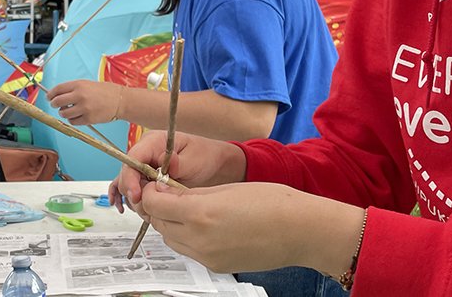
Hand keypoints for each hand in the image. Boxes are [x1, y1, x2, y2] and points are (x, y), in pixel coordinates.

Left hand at [47, 80, 121, 124]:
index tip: (49, 97)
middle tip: (55, 105)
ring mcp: (84, 108)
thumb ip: (73, 89)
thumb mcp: (87, 84)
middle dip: (54, 104)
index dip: (50, 94)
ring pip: (64, 113)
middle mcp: (80, 96)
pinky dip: (72, 120)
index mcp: (79, 84)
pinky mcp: (89, 119)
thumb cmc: (104, 91)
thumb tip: (57, 95)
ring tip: (68, 111)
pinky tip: (77, 116)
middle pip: (57, 102)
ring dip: (63, 113)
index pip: (57, 89)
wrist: (120, 100)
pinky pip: (73, 122)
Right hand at [112, 131, 245, 209]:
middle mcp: (145, 152)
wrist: (214, 165)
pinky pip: (130, 187)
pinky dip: (127, 197)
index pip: (133, 158)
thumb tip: (164, 162)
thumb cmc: (204, 156)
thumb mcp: (194, 158)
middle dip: (132, 192)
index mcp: (154, 141)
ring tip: (145, 211)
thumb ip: (177, 162)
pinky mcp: (146, 178)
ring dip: (132, 198)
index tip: (136, 195)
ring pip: (126, 182)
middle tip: (146, 207)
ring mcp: (144, 165)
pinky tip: (125, 208)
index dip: (130, 177)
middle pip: (126, 173)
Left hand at [138, 181, 363, 276]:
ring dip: (170, 224)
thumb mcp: (224, 188)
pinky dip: (186, 237)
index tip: (157, 183)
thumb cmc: (270, 201)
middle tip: (167, 193)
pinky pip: (189, 251)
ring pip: (171, 240)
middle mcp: (199, 240)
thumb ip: (190, 193)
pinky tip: (201, 224)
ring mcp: (208, 258)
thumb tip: (166, 193)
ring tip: (185, 208)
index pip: (154, 204)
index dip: (151, 191)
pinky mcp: (217, 267)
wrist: (300, 231)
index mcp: (199, 214)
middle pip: (159, 224)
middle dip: (158, 208)